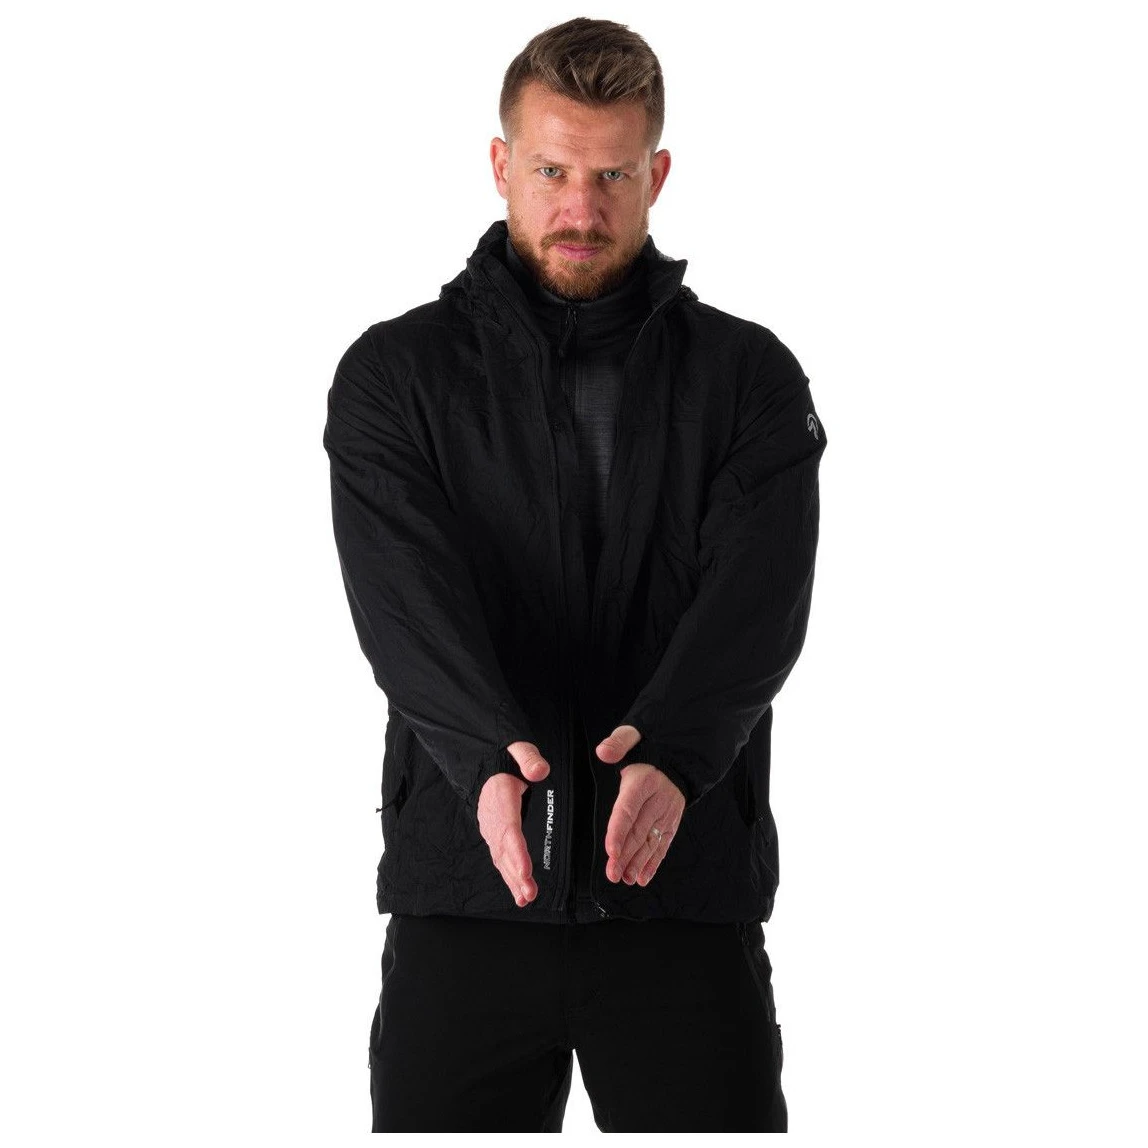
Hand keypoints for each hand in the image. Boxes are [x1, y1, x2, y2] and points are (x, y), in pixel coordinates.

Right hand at [476, 741, 549, 908]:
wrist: (484, 763)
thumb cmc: (505, 758)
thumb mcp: (517, 749)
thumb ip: (528, 758)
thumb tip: (539, 771)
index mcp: (500, 798)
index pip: (508, 829)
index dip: (516, 852)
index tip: (526, 871)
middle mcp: (492, 817)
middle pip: (503, 850)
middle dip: (516, 873)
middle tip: (529, 893)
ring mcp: (491, 828)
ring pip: (501, 858)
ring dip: (513, 880)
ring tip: (526, 898)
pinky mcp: (494, 835)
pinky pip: (500, 858)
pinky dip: (509, 876)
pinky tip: (519, 894)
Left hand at [595, 725, 685, 886]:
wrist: (679, 755)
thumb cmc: (649, 748)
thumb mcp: (633, 736)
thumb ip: (618, 742)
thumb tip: (604, 752)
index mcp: (645, 781)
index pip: (628, 809)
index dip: (619, 831)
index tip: (611, 850)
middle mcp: (658, 800)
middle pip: (638, 831)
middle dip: (625, 855)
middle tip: (612, 873)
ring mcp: (667, 813)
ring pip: (650, 842)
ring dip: (637, 863)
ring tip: (624, 878)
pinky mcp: (672, 822)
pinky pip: (663, 845)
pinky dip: (653, 862)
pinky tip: (642, 876)